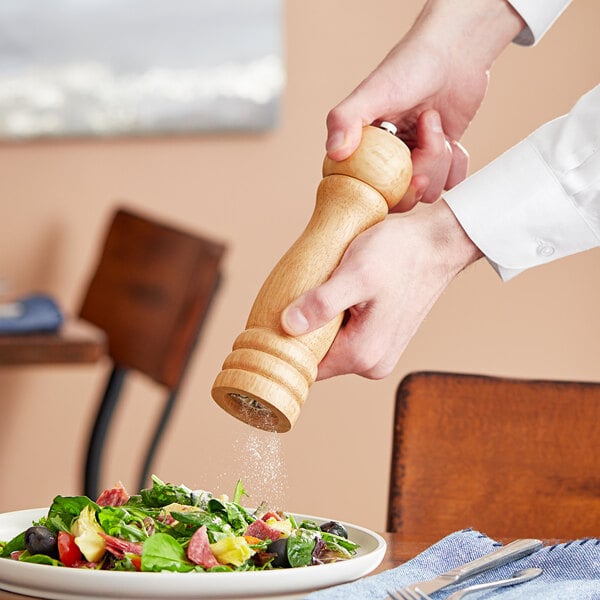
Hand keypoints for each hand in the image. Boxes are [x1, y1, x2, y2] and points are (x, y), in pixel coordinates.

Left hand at [280, 201, 482, 379]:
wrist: (438, 244)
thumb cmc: (400, 254)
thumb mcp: (355, 273)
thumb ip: (322, 303)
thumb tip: (289, 325)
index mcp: (363, 356)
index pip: (307, 367)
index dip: (285, 346)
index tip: (271, 323)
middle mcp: (373, 363)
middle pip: (318, 357)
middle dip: (303, 331)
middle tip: (298, 296)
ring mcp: (380, 353)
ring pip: (332, 344)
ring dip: (321, 322)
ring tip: (323, 290)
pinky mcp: (383, 339)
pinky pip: (347, 336)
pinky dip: (336, 318)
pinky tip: (338, 293)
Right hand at [326, 0, 524, 205]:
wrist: (454, 51)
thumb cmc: (410, 65)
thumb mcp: (373, 92)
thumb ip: (346, 119)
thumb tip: (334, 153)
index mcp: (361, 152)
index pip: (369, 194)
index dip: (392, 195)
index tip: (413, 177)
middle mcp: (384, 163)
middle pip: (402, 198)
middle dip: (423, 170)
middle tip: (430, 139)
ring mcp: (413, 163)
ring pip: (429, 191)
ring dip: (440, 159)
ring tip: (436, 123)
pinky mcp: (439, 160)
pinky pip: (449, 182)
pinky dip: (456, 163)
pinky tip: (452, 136)